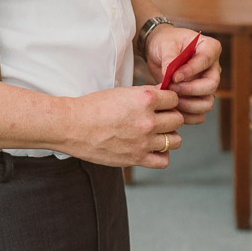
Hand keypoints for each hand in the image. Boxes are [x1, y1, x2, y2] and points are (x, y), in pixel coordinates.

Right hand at [62, 86, 183, 168]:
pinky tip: (152, 148)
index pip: (174, 99)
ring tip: (157, 133)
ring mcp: (144, 141)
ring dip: (169, 136)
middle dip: (170, 117)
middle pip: (178, 119)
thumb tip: (164, 92)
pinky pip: (164, 160)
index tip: (161, 103)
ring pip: (176, 140)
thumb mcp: (122, 92)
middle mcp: (148, 120)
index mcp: (145, 99)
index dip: (168, 100)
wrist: (73, 126)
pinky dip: (161, 154)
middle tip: (159, 117)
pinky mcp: (137, 158)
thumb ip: (146, 94)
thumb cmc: (94, 106)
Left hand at [144, 27, 220, 125]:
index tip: (174, 76)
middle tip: (171, 88)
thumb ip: (169, 57)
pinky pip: (199, 114)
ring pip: (207, 103)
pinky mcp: (199, 98)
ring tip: (170, 99)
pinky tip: (172, 108)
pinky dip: (186, 115)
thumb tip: (171, 74)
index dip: (191, 70)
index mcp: (210, 48)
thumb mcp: (166, 43)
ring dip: (188, 105)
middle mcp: (213, 68)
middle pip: (211, 85)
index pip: (207, 61)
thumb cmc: (165, 42)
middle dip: (190, 90)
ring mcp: (207, 85)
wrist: (159, 52)